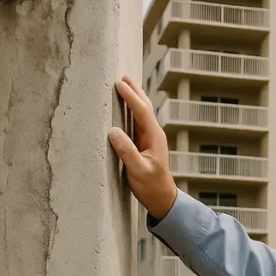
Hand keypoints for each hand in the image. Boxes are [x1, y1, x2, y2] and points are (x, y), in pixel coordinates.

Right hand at [109, 76, 177, 219]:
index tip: (119, 84)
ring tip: (124, 85)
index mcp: (154, 137)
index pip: (142, 111)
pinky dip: (132, 110)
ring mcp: (151, 138)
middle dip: (134, 91)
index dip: (131, 96)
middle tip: (122, 76)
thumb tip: (113, 131)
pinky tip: (126, 108)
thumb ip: (127, 152)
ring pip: (143, 112)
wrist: (163, 199)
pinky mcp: (146, 144)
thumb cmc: (151, 187)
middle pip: (145, 107)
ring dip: (134, 98)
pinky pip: (139, 121)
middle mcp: (154, 134)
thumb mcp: (137, 171)